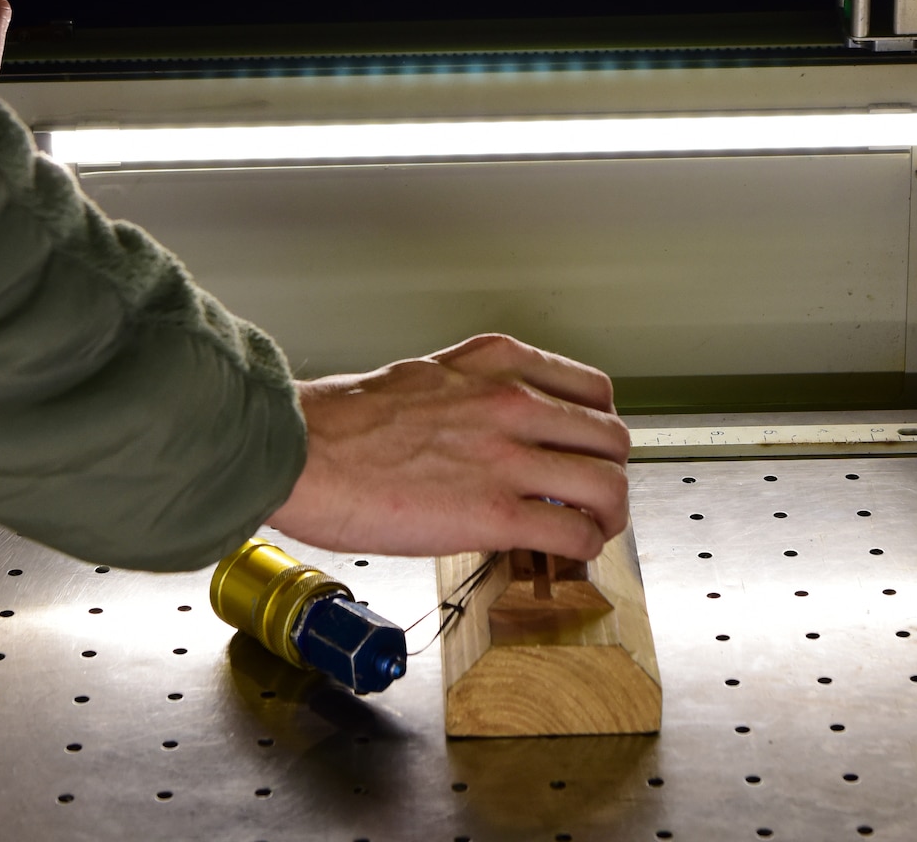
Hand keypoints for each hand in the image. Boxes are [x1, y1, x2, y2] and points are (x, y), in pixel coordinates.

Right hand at [270, 333, 628, 560]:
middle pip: (611, 435)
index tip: (587, 449)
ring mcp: (507, 455)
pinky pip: (574, 531)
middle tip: (596, 496)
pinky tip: (567, 554)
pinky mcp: (494, 512)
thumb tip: (499, 431)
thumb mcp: (429, 377)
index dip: (597, 428)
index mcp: (496, 361)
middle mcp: (512, 400)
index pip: (592, 389)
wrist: (304, 450)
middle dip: (612, 471)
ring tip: (593, 530)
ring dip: (610, 515)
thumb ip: (476, 395)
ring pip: (608, 484)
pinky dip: (584, 548)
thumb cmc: (347, 421)